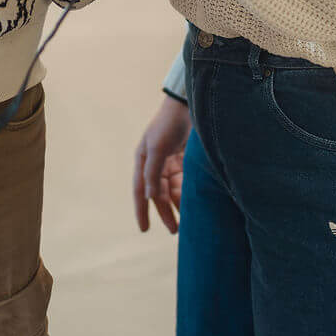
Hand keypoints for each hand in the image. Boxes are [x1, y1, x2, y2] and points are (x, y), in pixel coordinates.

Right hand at [134, 94, 190, 233]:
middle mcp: (156, 164)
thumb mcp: (157, 147)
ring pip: (173, 191)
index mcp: (144, 160)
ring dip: (179, 205)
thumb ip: (152, 172)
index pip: (141, 191)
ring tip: (187, 222)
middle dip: (166, 212)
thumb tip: (149, 197)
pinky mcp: (185, 160)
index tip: (144, 229)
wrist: (189, 105)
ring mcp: (171, 162)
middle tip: (175, 231)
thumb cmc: (169, 124)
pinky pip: (185, 182)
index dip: (142, 211)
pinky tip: (195, 204)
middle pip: (159, 194)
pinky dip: (188, 193)